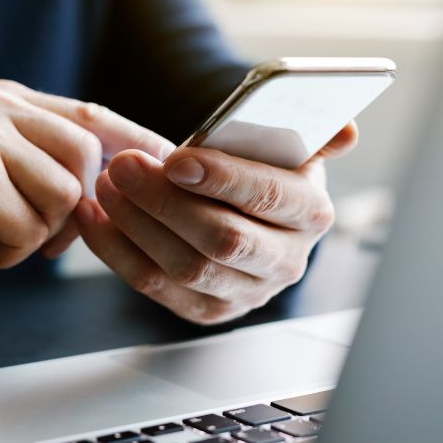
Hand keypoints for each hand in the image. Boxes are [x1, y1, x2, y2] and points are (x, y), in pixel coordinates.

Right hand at [0, 81, 171, 338]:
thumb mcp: (5, 180)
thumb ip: (55, 166)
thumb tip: (135, 174)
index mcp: (2, 98)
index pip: (91, 115)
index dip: (135, 144)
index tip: (174, 163)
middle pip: (87, 159)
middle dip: (66, 210)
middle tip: (13, 229)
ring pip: (64, 196)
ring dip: (33, 234)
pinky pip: (32, 228)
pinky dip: (7, 251)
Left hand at [75, 123, 359, 324]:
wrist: (243, 206)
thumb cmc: (259, 166)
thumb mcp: (288, 143)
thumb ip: (313, 132)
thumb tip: (347, 131)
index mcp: (311, 213)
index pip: (271, 198)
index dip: (223, 179)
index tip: (176, 158)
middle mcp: (286, 260)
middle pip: (222, 238)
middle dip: (165, 201)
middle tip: (125, 165)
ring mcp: (246, 291)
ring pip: (184, 266)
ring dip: (136, 224)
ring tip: (106, 184)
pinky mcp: (208, 310)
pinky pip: (153, 286)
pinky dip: (117, 250)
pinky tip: (95, 216)